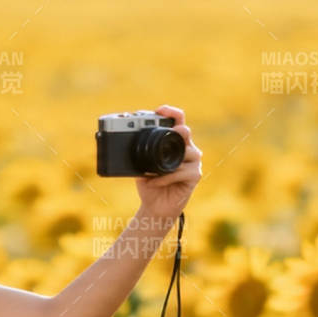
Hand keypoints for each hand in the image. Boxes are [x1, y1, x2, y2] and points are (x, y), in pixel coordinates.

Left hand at [134, 104, 202, 225]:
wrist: (155, 206)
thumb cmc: (149, 183)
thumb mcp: (139, 165)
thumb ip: (137, 152)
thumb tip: (123, 142)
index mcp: (175, 142)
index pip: (178, 120)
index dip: (171, 112)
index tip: (159, 110)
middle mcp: (187, 149)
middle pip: (186, 131)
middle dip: (177, 130)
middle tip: (167, 135)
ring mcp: (193, 162)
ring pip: (186, 152)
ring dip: (165, 162)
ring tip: (150, 172)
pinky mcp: (194, 176)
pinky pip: (181, 172)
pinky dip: (165, 177)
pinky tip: (154, 181)